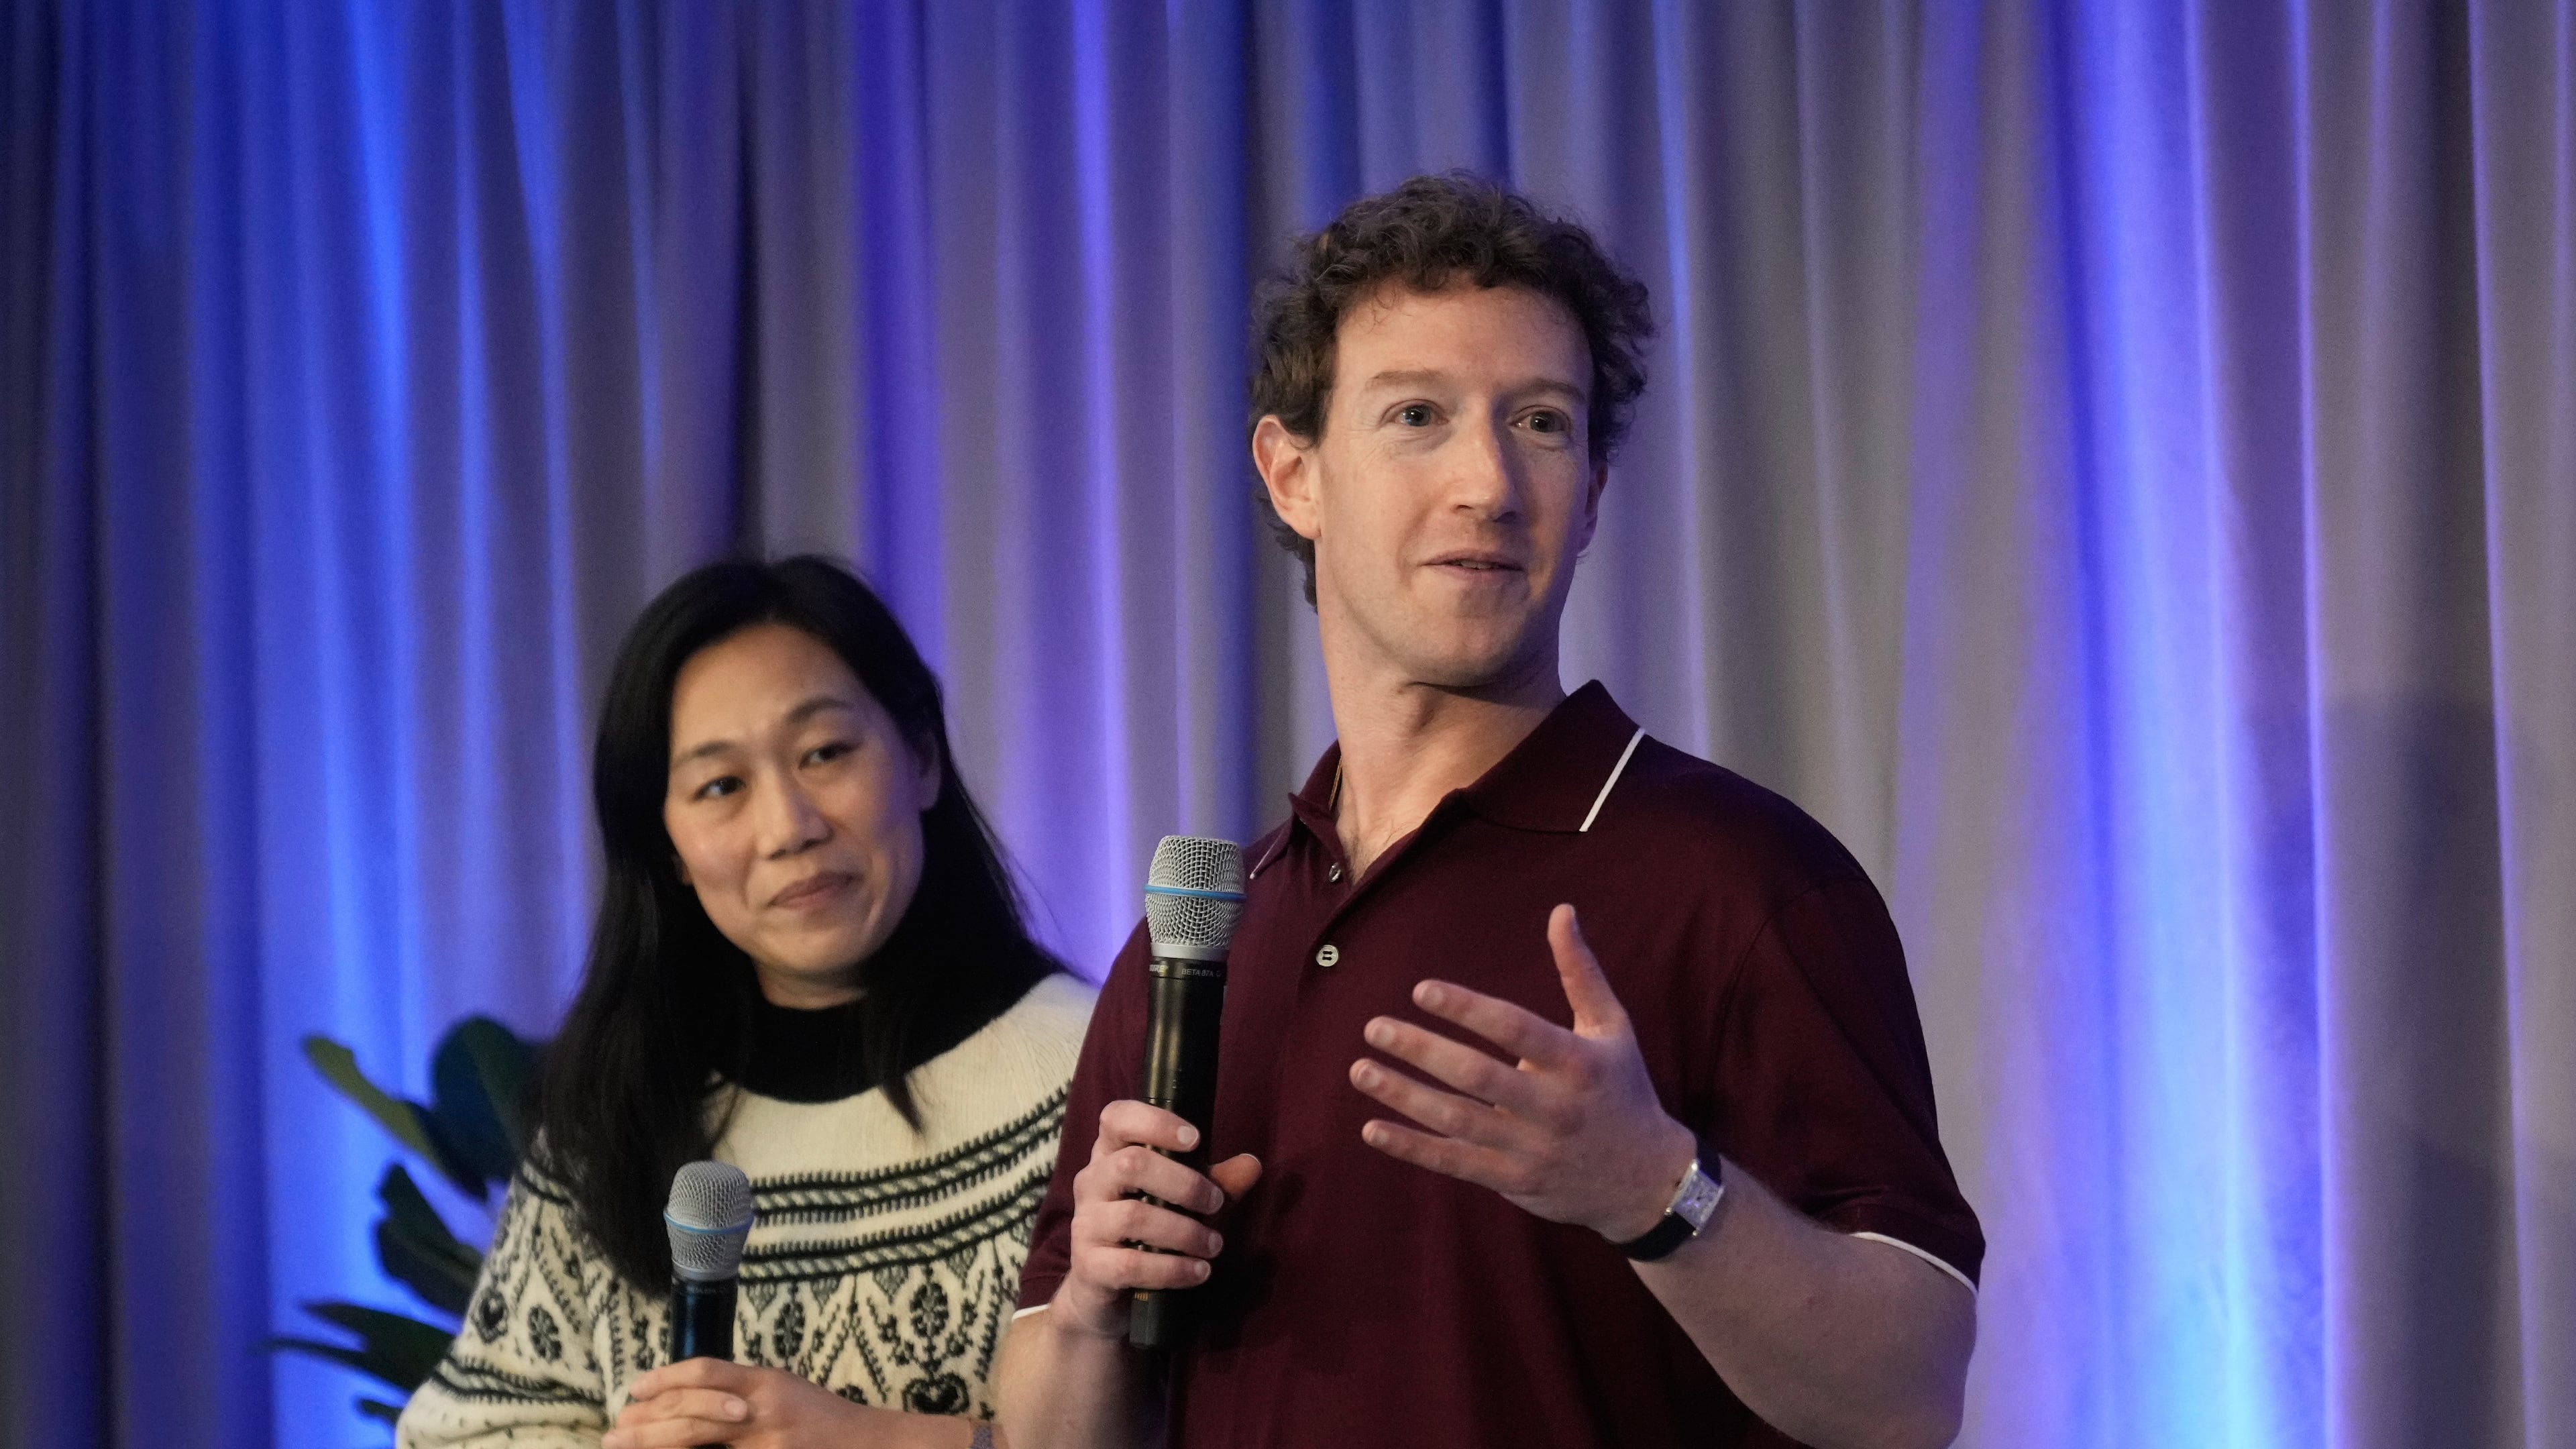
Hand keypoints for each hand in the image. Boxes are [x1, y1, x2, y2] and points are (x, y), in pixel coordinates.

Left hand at [602, 1359, 937, 1447]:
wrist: (869, 1445)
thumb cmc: (823, 1420)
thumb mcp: (782, 1391)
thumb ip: (740, 1392)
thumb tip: (684, 1399)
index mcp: (765, 1382)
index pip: (706, 1372)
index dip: (664, 1378)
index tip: (634, 1388)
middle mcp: (762, 1409)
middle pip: (691, 1410)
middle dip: (646, 1423)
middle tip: (614, 1432)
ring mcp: (764, 1442)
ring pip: (697, 1438)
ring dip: (653, 1443)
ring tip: (622, 1445)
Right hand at [1056, 1099, 1262, 1340]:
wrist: (1104, 1286)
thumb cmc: (1147, 1229)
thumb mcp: (1181, 1198)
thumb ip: (1215, 1181)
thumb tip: (1252, 1165)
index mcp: (1110, 1154)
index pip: (1117, 1118)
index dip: (1155, 1122)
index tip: (1194, 1139)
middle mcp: (1091, 1182)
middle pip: (1131, 1164)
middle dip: (1184, 1183)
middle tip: (1216, 1203)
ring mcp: (1086, 1224)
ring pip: (1133, 1216)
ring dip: (1184, 1231)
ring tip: (1214, 1245)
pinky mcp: (1090, 1267)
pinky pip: (1131, 1264)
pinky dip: (1172, 1268)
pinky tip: (1199, 1272)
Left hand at [1350, 903, 1695, 1242]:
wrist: (1646, 1180)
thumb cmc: (1623, 1089)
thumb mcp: (1612, 1028)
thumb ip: (1580, 971)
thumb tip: (1561, 911)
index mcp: (1577, 1062)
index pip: (1515, 1029)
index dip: (1466, 1008)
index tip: (1421, 990)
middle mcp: (1554, 1107)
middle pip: (1477, 1076)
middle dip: (1420, 1050)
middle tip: (1374, 1027)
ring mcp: (1532, 1149)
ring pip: (1458, 1120)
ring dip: (1403, 1096)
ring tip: (1359, 1070)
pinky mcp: (1514, 1181)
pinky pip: (1455, 1164)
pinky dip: (1412, 1148)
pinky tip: (1372, 1128)